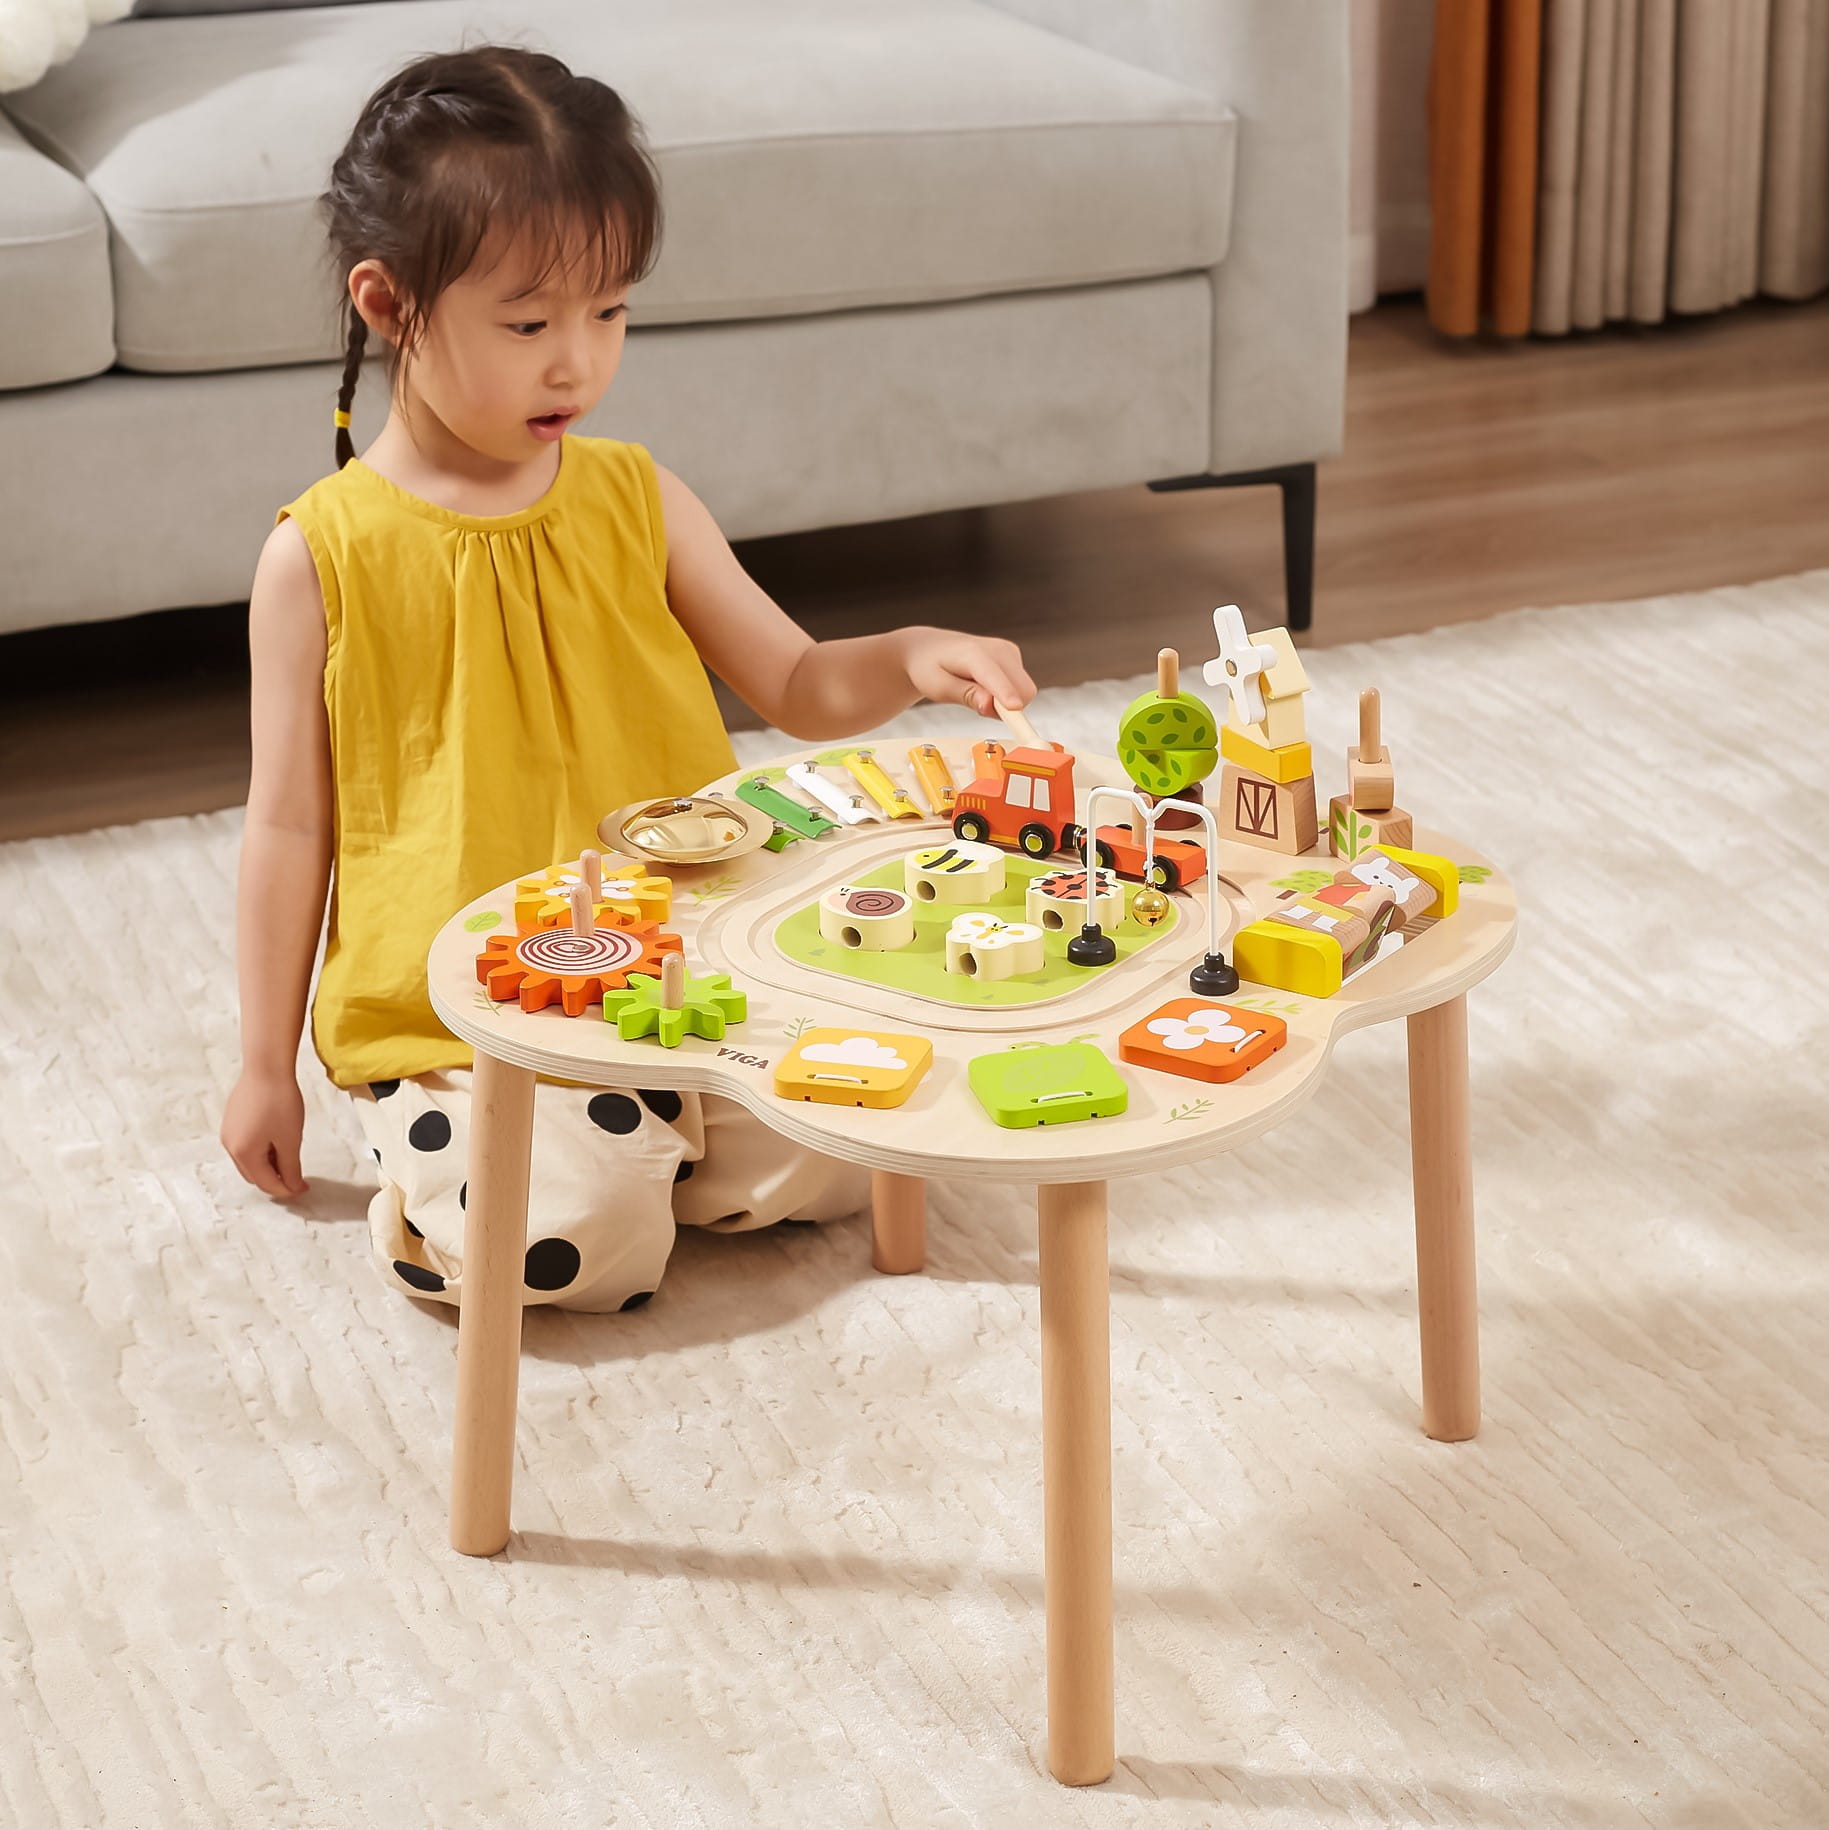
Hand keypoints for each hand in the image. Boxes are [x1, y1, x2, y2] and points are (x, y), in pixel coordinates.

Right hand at [221, 1068, 309, 1198]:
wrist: (267, 1068)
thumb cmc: (279, 1101)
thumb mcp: (290, 1139)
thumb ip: (291, 1167)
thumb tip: (293, 1187)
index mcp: (244, 1153)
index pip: (266, 1183)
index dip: (287, 1190)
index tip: (304, 1189)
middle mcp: (230, 1146)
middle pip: (254, 1175)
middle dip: (276, 1180)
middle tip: (298, 1179)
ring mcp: (228, 1133)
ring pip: (249, 1161)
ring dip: (268, 1166)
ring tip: (290, 1160)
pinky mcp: (232, 1121)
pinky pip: (245, 1146)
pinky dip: (261, 1152)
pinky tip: (277, 1143)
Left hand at [896, 626, 1036, 720]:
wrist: (929, 648)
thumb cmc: (930, 668)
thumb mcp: (939, 687)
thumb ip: (966, 696)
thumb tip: (990, 706)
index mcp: (974, 653)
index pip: (996, 678)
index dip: (1007, 695)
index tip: (1015, 709)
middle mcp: (998, 648)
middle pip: (1024, 690)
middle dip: (1007, 709)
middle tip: (977, 705)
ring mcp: (1009, 650)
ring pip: (1026, 691)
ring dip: (1006, 702)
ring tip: (975, 691)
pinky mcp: (1013, 656)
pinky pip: (1021, 687)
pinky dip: (1007, 694)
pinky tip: (984, 685)